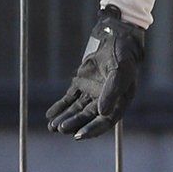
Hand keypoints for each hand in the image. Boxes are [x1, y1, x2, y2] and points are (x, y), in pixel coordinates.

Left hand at [47, 7, 145, 139]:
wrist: (116, 35)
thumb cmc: (122, 53)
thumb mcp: (120, 71)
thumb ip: (112, 91)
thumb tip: (103, 112)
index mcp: (120, 101)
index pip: (105, 121)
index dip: (92, 130)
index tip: (78, 135)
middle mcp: (106, 100)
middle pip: (88, 118)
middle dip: (74, 124)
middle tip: (60, 128)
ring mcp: (93, 92)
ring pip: (77, 110)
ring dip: (65, 118)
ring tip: (51, 127)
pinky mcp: (82, 83)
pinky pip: (69, 98)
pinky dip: (60, 107)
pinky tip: (50, 114)